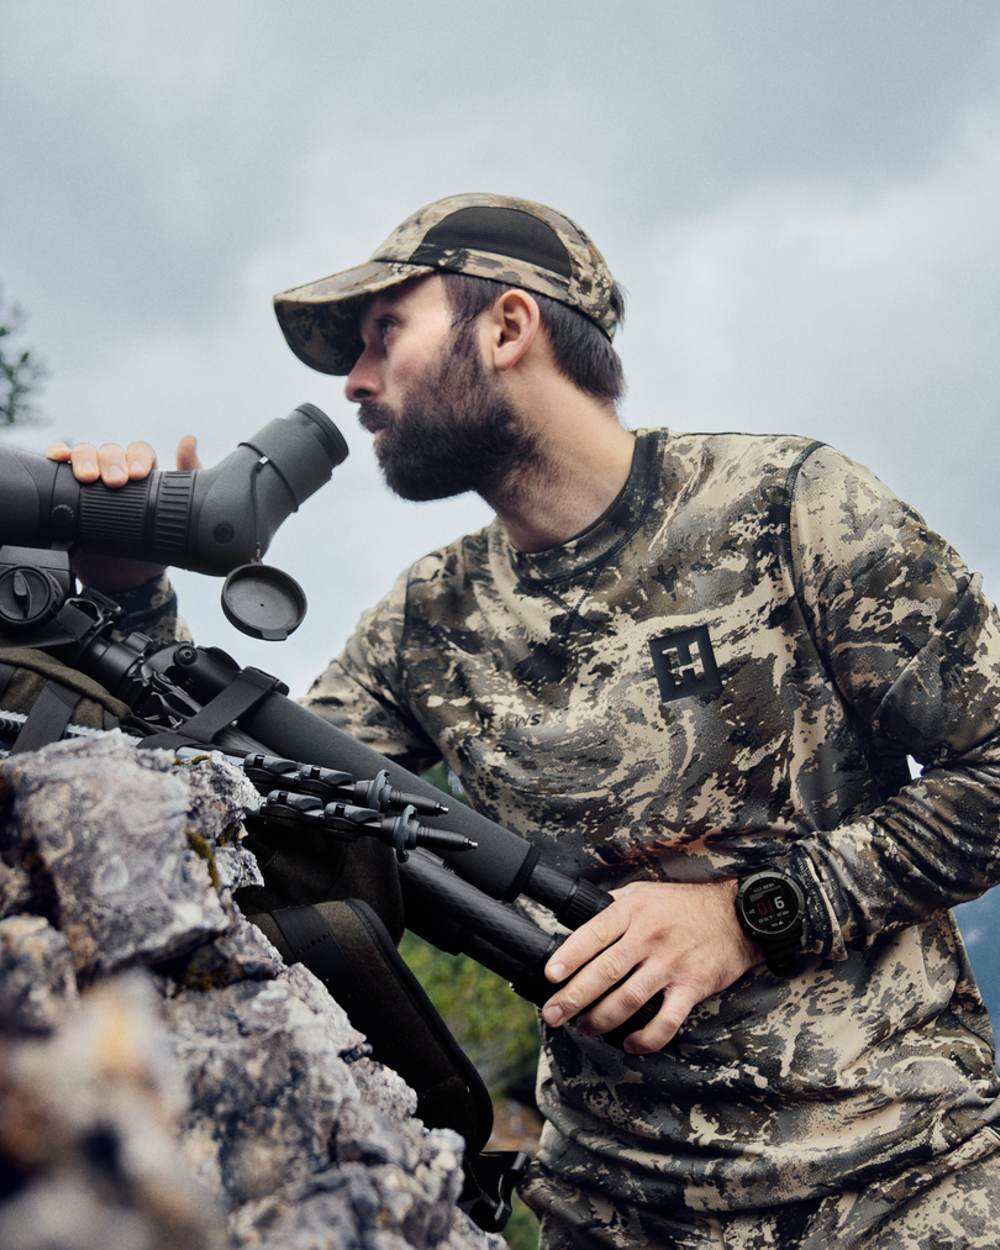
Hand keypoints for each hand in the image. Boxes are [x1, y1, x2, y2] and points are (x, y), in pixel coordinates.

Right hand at [44, 436, 200, 590]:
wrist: (129, 580)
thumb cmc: (157, 545)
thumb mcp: (179, 516)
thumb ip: (189, 480)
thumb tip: (189, 440)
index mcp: (143, 475)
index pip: (138, 452)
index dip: (137, 457)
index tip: (138, 474)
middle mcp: (115, 474)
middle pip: (109, 451)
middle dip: (110, 461)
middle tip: (115, 481)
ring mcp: (91, 482)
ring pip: (84, 454)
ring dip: (84, 458)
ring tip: (88, 477)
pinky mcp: (69, 493)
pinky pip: (60, 468)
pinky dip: (58, 456)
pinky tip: (58, 457)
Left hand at [541, 879, 761, 1054]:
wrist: (738, 915)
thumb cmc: (685, 905)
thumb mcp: (646, 891)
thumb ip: (615, 906)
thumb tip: (580, 921)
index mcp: (633, 911)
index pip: (594, 934)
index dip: (569, 956)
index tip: (550, 975)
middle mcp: (649, 937)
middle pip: (605, 971)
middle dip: (574, 997)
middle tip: (553, 1014)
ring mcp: (671, 964)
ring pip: (629, 999)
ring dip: (602, 1019)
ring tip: (584, 1028)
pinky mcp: (692, 987)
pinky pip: (665, 1021)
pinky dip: (645, 1038)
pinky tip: (630, 1043)